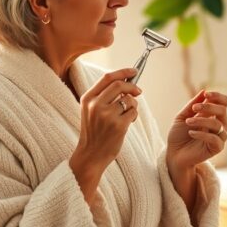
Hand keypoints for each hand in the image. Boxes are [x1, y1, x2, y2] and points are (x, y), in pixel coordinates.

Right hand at [69, 68, 140, 203]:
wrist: (90, 155)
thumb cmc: (94, 131)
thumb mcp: (91, 110)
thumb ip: (104, 96)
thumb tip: (127, 81)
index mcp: (87, 99)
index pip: (107, 78)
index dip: (123, 72)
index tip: (133, 71)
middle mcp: (95, 105)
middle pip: (119, 85)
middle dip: (132, 86)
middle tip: (139, 91)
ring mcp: (106, 116)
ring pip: (129, 99)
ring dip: (133, 104)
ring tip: (128, 114)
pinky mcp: (118, 126)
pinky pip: (133, 111)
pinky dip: (134, 115)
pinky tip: (128, 122)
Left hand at [166, 90, 226, 170]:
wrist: (174, 154)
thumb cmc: (178, 135)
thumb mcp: (182, 116)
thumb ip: (192, 104)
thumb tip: (204, 91)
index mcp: (212, 115)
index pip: (224, 102)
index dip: (218, 96)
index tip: (206, 94)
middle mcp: (218, 124)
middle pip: (223, 110)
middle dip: (208, 106)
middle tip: (194, 109)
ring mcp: (219, 136)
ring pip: (218, 124)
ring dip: (202, 120)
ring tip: (188, 122)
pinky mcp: (217, 148)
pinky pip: (215, 138)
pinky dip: (202, 134)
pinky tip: (191, 133)